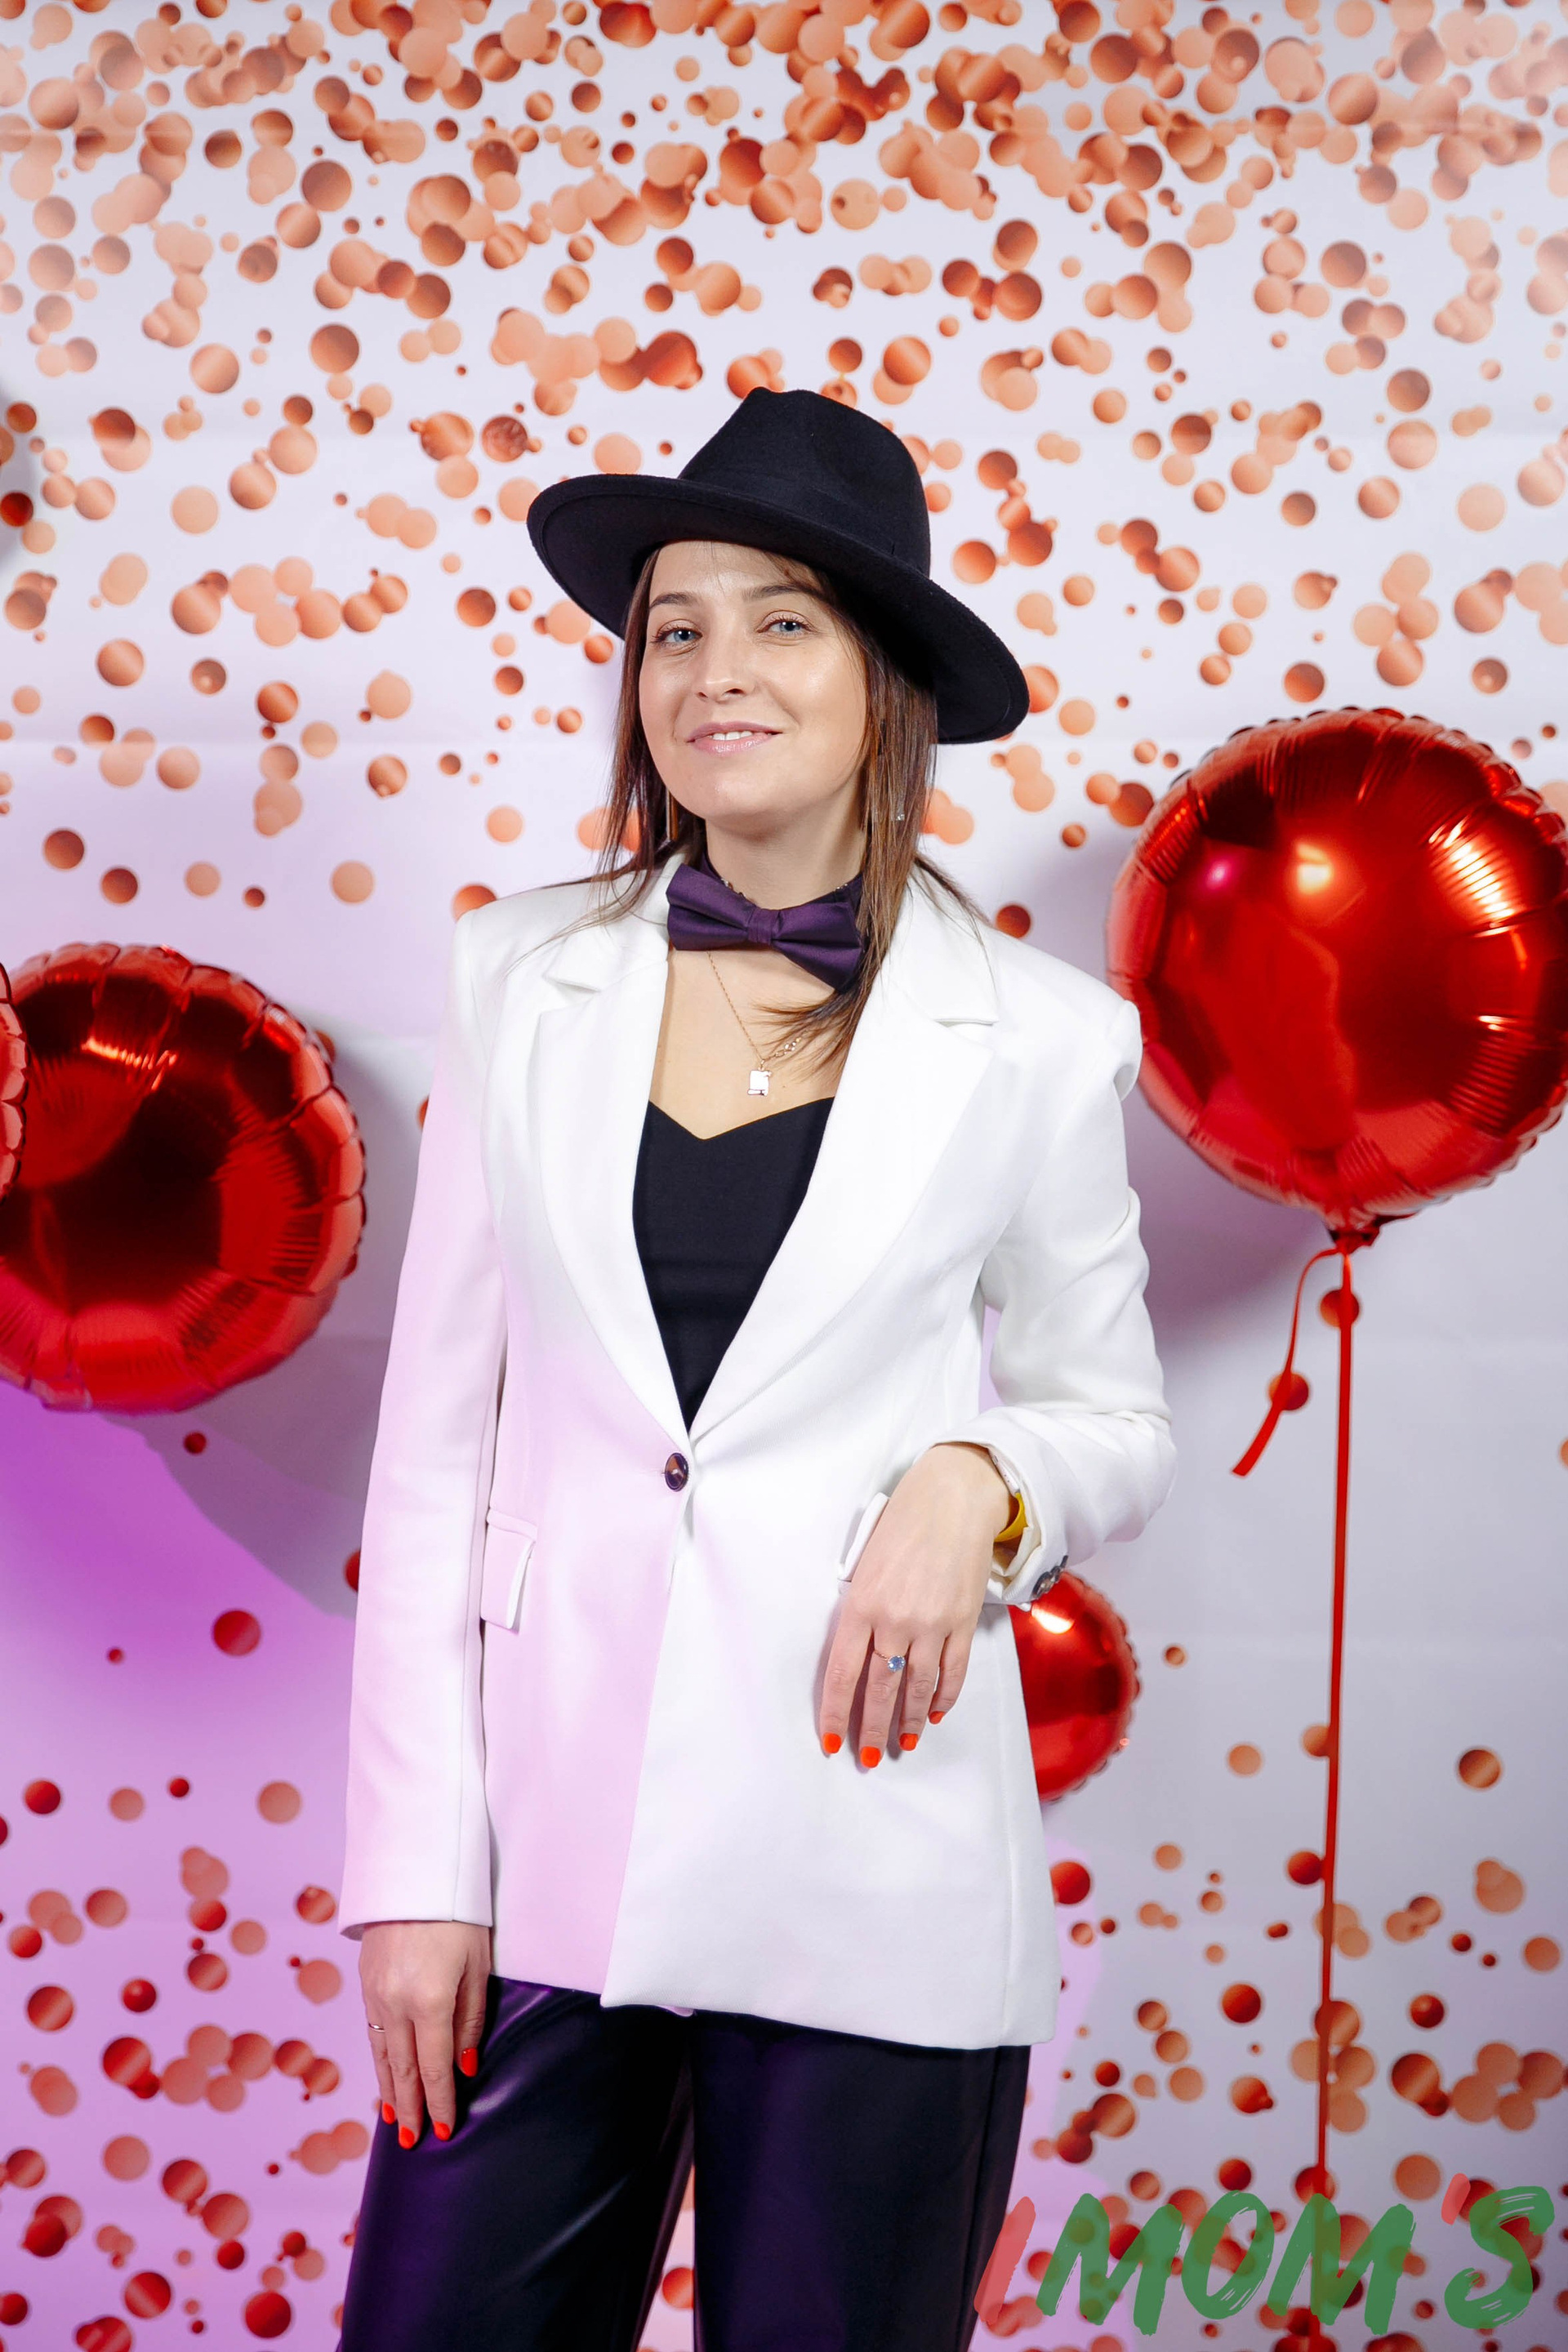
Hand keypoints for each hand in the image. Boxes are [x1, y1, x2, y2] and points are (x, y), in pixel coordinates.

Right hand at [359, 1920, 490, 2144]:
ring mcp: (375, 1995)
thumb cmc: (457, 1916)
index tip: (444, 2130)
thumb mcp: (477, 1965)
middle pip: (403, 2070)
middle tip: (412, 2141)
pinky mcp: (365, 1983)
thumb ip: (470, 2019)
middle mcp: (396, 2004)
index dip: (439, 2102)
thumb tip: (464, 2066)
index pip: (434, 2068)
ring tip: (393, 2120)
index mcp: (429, 2001)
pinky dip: (379, 2062)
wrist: (413, 1872)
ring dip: (390, 2091)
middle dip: (409, 2108)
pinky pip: (372, 2033)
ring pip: (382, 2056)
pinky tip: (384, 2076)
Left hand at [818, 1444, 1012, 1765]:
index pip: (842, 1673)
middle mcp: (896, 1620)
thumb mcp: (864, 1563)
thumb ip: (860, 1610)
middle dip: (871, 1729)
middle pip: (879, 1689)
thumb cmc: (902, 1523)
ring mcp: (934, 1624)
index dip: (835, 1712)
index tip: (832, 1741)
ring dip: (907, 1721)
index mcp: (862, 1604)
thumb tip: (857, 1653)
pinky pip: (952, 1671)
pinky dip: (943, 1697)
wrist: (955, 1497)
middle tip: (868, 1758)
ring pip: (917, 1687)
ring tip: (901, 1745)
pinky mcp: (964, 1621)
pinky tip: (933, 1714)